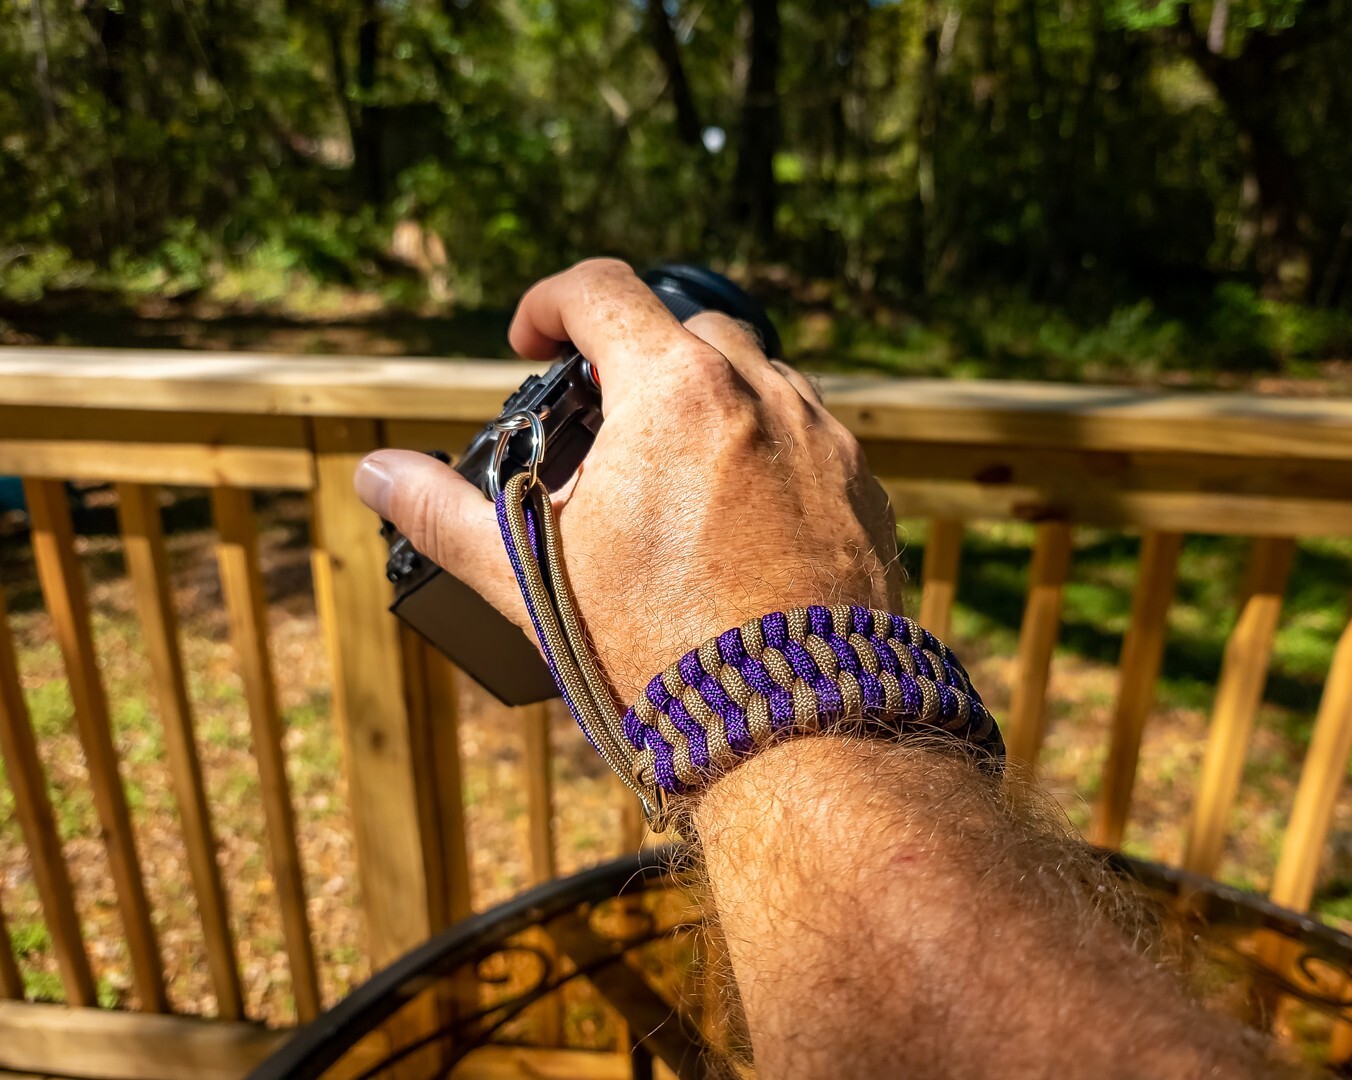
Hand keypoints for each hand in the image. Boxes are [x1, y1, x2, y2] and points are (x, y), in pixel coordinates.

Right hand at [355, 258, 898, 702]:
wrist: (795, 729)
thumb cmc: (656, 648)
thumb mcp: (530, 576)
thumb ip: (444, 514)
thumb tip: (376, 473)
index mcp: (676, 390)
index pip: (602, 290)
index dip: (548, 302)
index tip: (527, 342)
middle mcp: (762, 394)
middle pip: (686, 330)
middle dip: (635, 357)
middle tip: (601, 423)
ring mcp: (824, 440)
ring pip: (758, 381)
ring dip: (708, 402)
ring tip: (669, 478)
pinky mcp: (863, 491)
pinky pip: (808, 439)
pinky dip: (767, 452)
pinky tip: (737, 522)